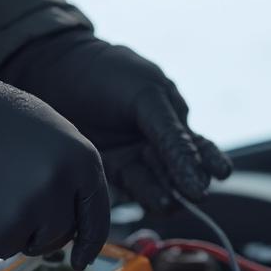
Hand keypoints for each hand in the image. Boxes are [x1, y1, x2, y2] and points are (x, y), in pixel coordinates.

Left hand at [0, 32, 231, 209]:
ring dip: (166, 194)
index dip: (210, 162)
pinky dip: (145, 197)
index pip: (197, 146)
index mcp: (172, 117)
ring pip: (159, 185)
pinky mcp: (109, 170)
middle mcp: (156, 141)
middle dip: (188, 183)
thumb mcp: (146, 95)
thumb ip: (172, 135)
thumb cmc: (106, 72)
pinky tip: (153, 200)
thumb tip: (200, 172)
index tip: (219, 176)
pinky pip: (133, 190)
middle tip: (195, 193)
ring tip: (167, 201)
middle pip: (181, 172)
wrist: (51, 69)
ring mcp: (133, 157)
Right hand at [0, 70, 109, 269]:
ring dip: (7, 229)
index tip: (81, 258)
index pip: (95, 215)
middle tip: (9, 200)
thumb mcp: (39, 124)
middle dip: (39, 228)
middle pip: (58, 234)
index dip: (89, 240)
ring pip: (22, 244)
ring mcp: (24, 219)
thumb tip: (69, 203)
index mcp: (79, 160)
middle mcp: (57, 193)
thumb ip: (62, 166)